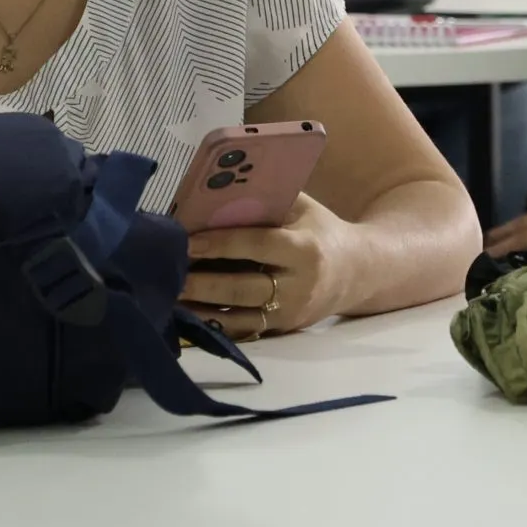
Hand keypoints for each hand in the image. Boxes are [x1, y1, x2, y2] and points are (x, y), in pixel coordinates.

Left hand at [182, 192, 356, 337]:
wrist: (358, 273)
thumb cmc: (321, 231)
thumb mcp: (303, 209)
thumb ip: (267, 202)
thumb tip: (215, 195)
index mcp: (305, 249)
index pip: (258, 245)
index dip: (222, 244)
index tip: (188, 241)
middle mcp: (299, 286)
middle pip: (242, 288)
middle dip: (202, 284)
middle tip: (169, 275)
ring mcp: (289, 314)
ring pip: (238, 318)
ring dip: (200, 310)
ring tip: (169, 298)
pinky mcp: (281, 331)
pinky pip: (242, 331)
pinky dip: (213, 325)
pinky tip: (187, 316)